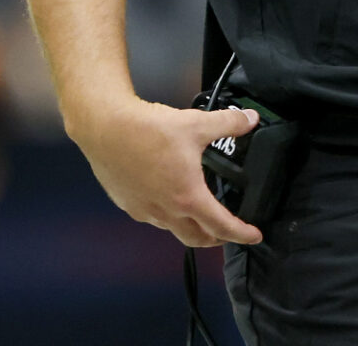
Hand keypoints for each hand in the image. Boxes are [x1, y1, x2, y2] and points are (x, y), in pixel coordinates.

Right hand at [69, 96, 264, 247]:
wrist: (104, 128)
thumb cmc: (146, 129)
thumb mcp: (196, 123)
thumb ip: (228, 122)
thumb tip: (250, 119)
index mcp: (187, 197)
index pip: (221, 226)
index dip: (242, 234)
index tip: (254, 236)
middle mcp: (165, 210)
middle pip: (197, 238)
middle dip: (216, 238)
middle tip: (228, 231)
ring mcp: (144, 210)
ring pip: (173, 229)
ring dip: (190, 227)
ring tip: (199, 214)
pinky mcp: (128, 203)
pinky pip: (153, 217)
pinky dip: (167, 214)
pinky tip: (169, 198)